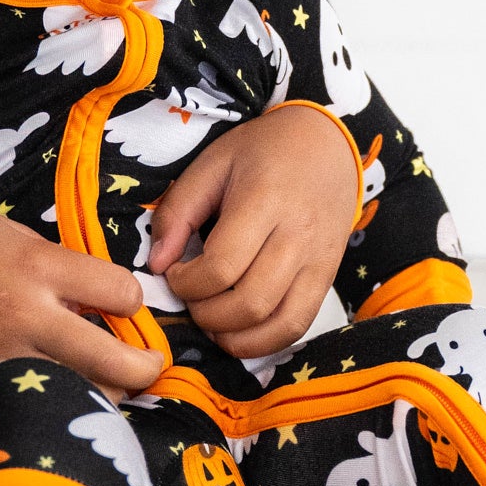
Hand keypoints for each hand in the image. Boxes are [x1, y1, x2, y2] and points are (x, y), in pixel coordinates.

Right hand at [0, 207, 165, 394]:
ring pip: (83, 395)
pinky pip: (42, 401)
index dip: (133, 297)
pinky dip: (63, 397)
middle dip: (146, 367)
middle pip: (115, 362)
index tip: (125, 299)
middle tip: (151, 364)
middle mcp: (28, 318)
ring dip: (107, 390)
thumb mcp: (10, 233)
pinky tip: (65, 385)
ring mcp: (6, 360)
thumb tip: (93, 298)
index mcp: (37, 267)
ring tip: (109, 377)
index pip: (121, 292)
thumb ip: (57, 265)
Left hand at [149, 106, 358, 359]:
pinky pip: (299, 325)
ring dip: (235, 337)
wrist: (327, 144)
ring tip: (210, 322)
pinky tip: (239, 332)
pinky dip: (266, 341)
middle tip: (190, 298)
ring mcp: (318, 261)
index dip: (188, 283)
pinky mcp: (328, 277)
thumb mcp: (211, 164)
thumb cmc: (263, 151)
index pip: (222, 265)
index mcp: (264, 200)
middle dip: (207, 314)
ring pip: (278, 323)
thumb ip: (178, 211)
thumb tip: (157, 264)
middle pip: (249, 302)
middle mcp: (297, 236)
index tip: (173, 273)